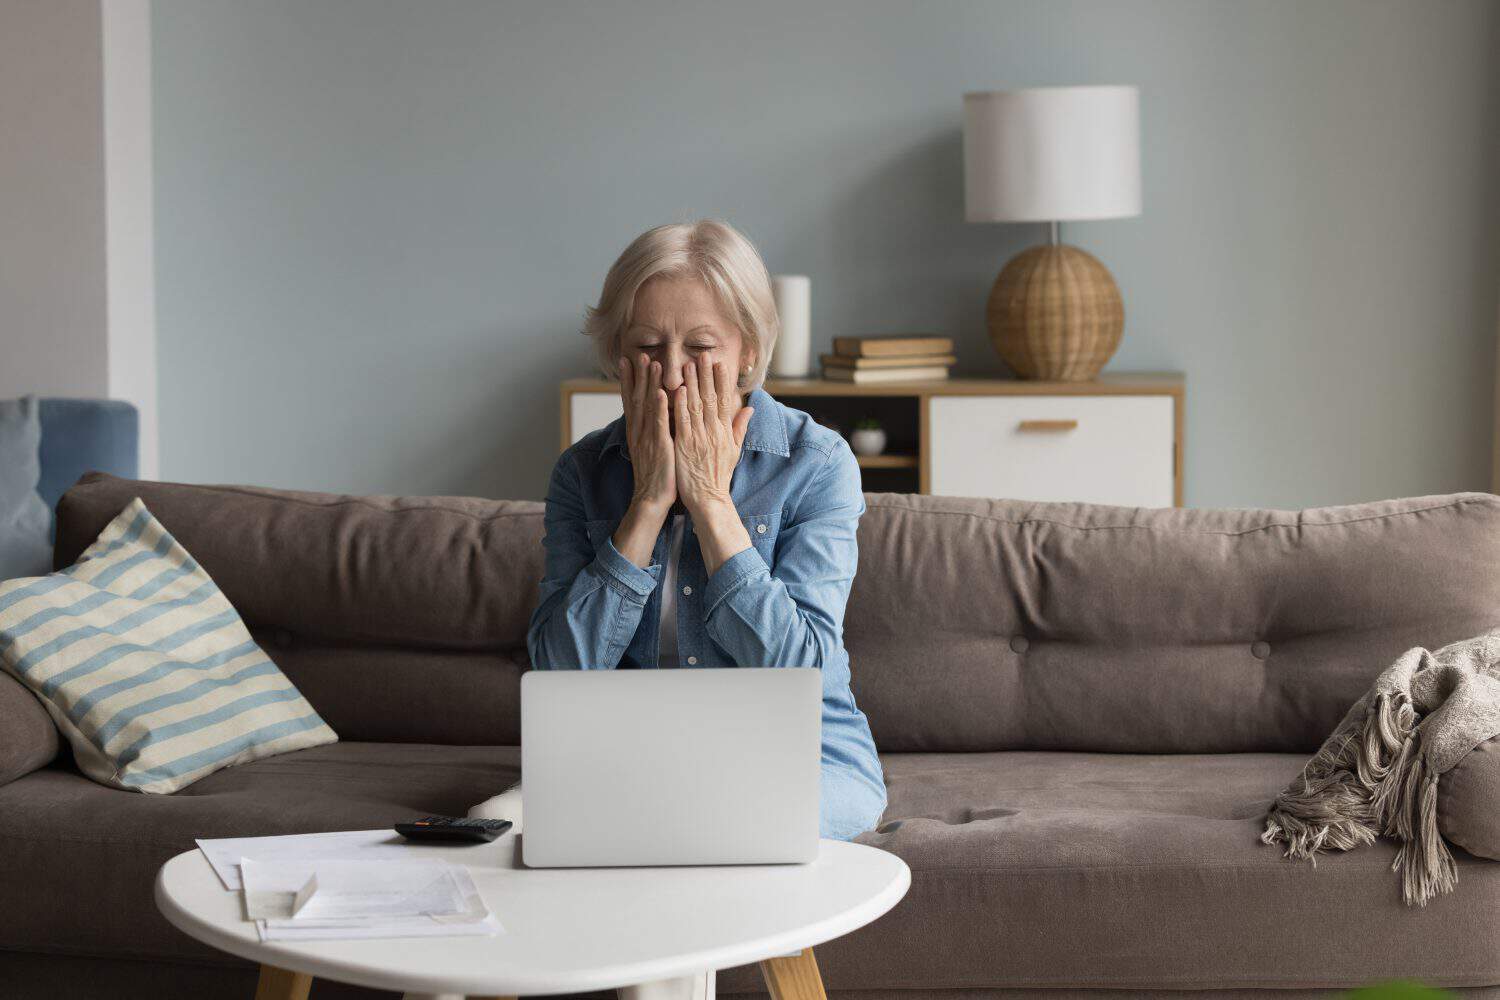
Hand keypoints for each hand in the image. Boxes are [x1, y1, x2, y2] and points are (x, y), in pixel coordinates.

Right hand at [619, 352, 675, 510]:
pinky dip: (660, 408)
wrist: (651, 499)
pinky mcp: (659, 446)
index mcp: (637, 431)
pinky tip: (661, 393)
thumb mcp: (650, 448)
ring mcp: (648, 438)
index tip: (628, 361)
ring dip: (649, 384)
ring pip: (647, 406)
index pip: (631, 400)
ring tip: (651, 363)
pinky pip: (659, 424)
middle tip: (639, 354)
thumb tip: (657, 413)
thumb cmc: (655, 475)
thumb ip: (654, 429)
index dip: (629, 380)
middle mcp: (639, 431)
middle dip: (638, 375)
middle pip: (636, 398)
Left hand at [671, 359, 752, 514]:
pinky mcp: (685, 446)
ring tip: (688, 365)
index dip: (722, 381)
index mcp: (725, 431)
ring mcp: (699, 438)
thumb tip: (749, 407)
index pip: (724, 400)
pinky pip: (682, 422)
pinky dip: (679, 405)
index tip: (719, 363)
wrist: (709, 499)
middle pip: (710, 398)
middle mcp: (714, 432)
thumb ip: (740, 427)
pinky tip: (676, 390)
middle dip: (706, 375)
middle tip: (703, 355)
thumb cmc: (719, 476)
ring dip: (692, 384)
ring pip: (695, 406)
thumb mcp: (734, 450)